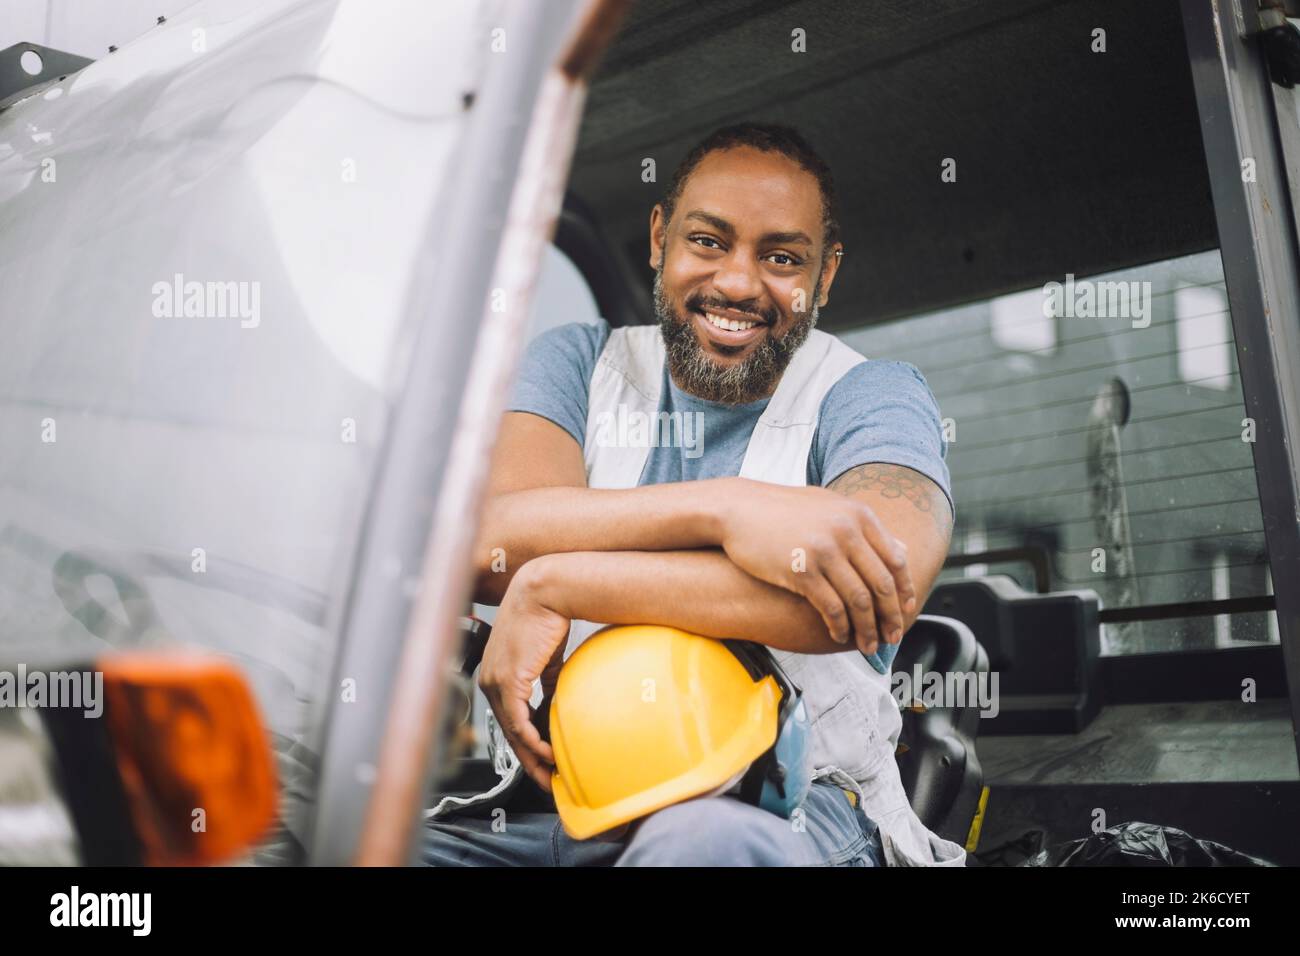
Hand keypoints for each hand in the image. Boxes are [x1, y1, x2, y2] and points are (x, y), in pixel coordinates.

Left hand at [477, 560, 570, 791]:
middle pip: (506, 732)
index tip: (542, 760)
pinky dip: (533, 741)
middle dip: (526, 760)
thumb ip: (547, 681)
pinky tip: (548, 752)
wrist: (545, 591)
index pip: (507, 719)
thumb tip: (557, 703)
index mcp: (494, 674)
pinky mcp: (509, 680)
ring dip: (531, 756)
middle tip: (545, 779)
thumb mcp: (546, 657)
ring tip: (549, 773)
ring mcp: (495, 681)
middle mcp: (489, 680)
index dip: (524, 745)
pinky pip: (519, 722)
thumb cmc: (545, 616)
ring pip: (511, 732)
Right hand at [718, 478, 914, 654]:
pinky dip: (839, 627)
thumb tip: (900, 550)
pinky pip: (830, 607)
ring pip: (858, 601)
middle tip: (893, 636)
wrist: (739, 508)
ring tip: (867, 645)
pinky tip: (839, 635)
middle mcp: (846, 531)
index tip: (907, 611)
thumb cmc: (783, 510)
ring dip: (866, 629)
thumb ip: (865, 528)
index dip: (905, 590)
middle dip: (891, 616)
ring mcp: (824, 551)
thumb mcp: (829, 506)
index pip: (896, 559)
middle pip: (881, 584)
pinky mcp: (801, 571)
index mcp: (859, 515)